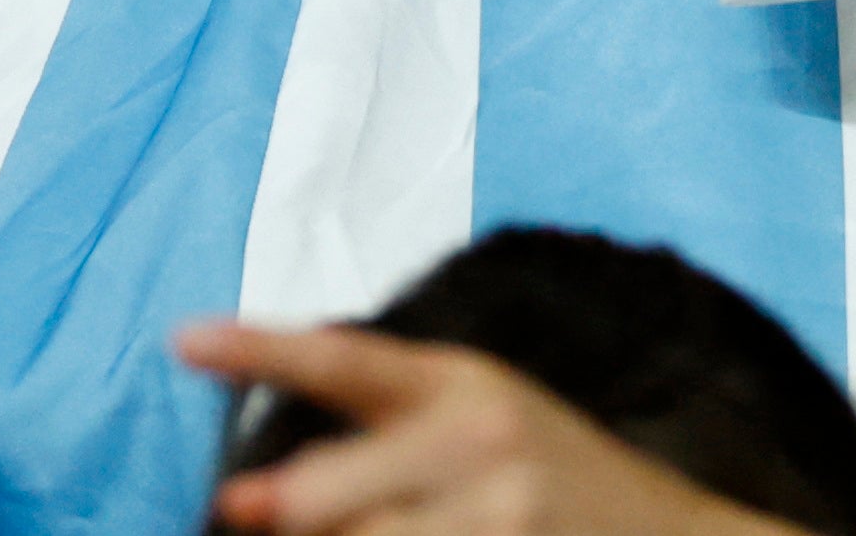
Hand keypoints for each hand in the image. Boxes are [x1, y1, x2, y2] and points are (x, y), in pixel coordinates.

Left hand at [177, 319, 810, 535]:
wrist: (670, 535)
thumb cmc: (551, 475)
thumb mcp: (483, 416)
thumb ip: (387, 422)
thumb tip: (259, 493)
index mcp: (463, 383)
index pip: (344, 360)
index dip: (258, 349)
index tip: (184, 338)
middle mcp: (478, 440)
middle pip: (319, 492)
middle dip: (272, 510)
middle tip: (243, 509)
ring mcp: (494, 516)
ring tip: (330, 525)